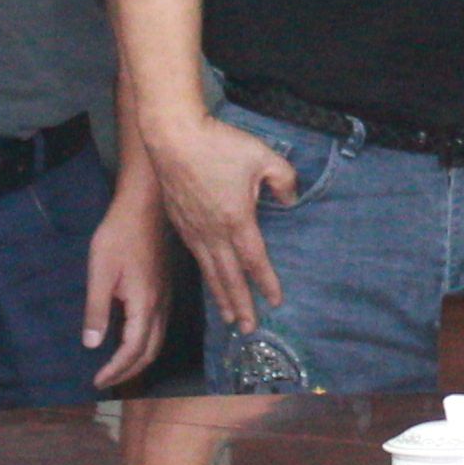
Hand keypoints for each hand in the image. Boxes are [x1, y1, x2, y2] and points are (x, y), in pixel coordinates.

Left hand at [82, 186, 177, 388]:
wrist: (145, 207)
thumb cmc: (119, 236)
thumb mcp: (100, 272)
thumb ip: (97, 310)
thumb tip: (92, 345)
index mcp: (144, 304)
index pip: (133, 350)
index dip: (116, 370)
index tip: (98, 382)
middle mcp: (160, 306)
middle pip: (150, 352)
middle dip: (129, 372)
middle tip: (107, 382)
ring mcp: (165, 297)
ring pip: (157, 340)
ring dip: (138, 359)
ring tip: (117, 368)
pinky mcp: (163, 289)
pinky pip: (158, 327)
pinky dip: (144, 344)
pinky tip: (128, 340)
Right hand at [146, 106, 296, 329]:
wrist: (173, 136)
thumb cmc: (218, 144)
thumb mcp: (264, 156)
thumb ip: (284, 180)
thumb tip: (290, 200)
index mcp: (236, 219)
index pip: (254, 260)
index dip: (266, 283)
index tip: (276, 301)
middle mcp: (213, 232)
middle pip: (230, 276)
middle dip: (241, 304)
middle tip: (249, 328)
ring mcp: (193, 229)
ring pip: (210, 271)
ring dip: (221, 296)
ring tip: (229, 317)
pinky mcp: (180, 222)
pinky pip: (196, 257)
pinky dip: (205, 275)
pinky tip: (210, 280)